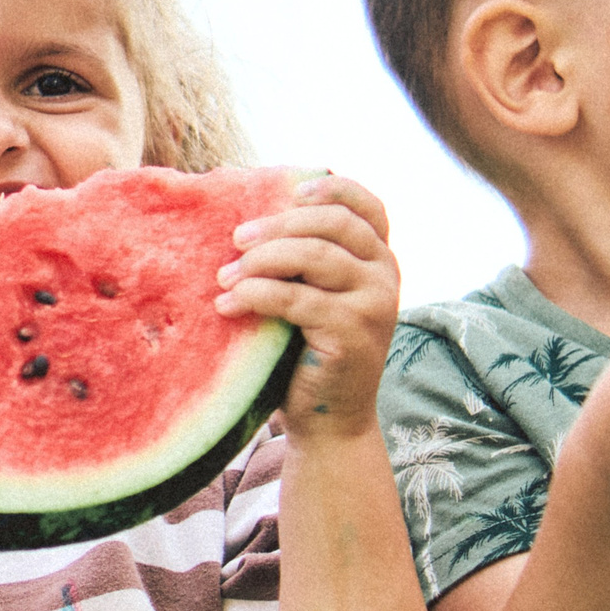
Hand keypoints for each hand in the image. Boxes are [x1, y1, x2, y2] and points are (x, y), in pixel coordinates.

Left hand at [214, 174, 400, 440]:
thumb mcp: (309, 293)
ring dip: (261, 260)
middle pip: (333, 223)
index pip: (367, 204)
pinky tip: (228, 304)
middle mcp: (386, 274)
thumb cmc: (306, 351)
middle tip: (235, 240)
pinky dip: (257, 294)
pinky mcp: (354, 333)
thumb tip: (242, 214)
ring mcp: (376, 303)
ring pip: (315, 255)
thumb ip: (297, 258)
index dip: (330, 189)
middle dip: (278, 225)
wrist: (327, 421)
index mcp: (378, 256)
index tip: (288, 192)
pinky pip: (299, 298)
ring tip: (223, 277)